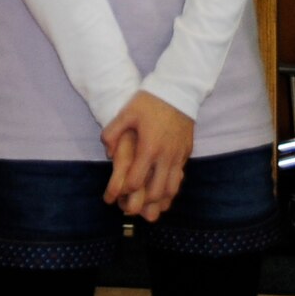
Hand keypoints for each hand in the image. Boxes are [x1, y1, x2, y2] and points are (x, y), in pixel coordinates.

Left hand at [101, 91, 193, 221]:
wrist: (178, 90)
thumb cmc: (149, 101)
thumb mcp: (126, 113)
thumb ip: (112, 133)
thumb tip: (108, 153)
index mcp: (148, 147)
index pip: (136, 180)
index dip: (125, 191)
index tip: (117, 193)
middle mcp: (166, 156)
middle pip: (156, 191)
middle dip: (142, 202)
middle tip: (131, 205)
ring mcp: (178, 156)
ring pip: (172, 189)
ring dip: (159, 200)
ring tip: (148, 204)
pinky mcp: (186, 153)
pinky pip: (179, 178)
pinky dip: (170, 188)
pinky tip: (162, 190)